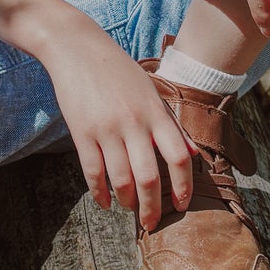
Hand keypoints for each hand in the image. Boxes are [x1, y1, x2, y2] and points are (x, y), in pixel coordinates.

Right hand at [42, 22, 194, 231]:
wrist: (76, 47)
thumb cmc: (117, 68)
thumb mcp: (150, 90)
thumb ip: (170, 123)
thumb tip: (192, 154)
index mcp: (154, 111)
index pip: (178, 157)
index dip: (183, 186)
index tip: (181, 204)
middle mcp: (133, 122)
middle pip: (149, 177)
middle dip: (152, 207)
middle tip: (152, 223)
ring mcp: (106, 128)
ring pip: (121, 179)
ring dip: (127, 202)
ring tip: (129, 209)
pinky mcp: (81, 131)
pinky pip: (93, 172)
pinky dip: (100, 193)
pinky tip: (105, 202)